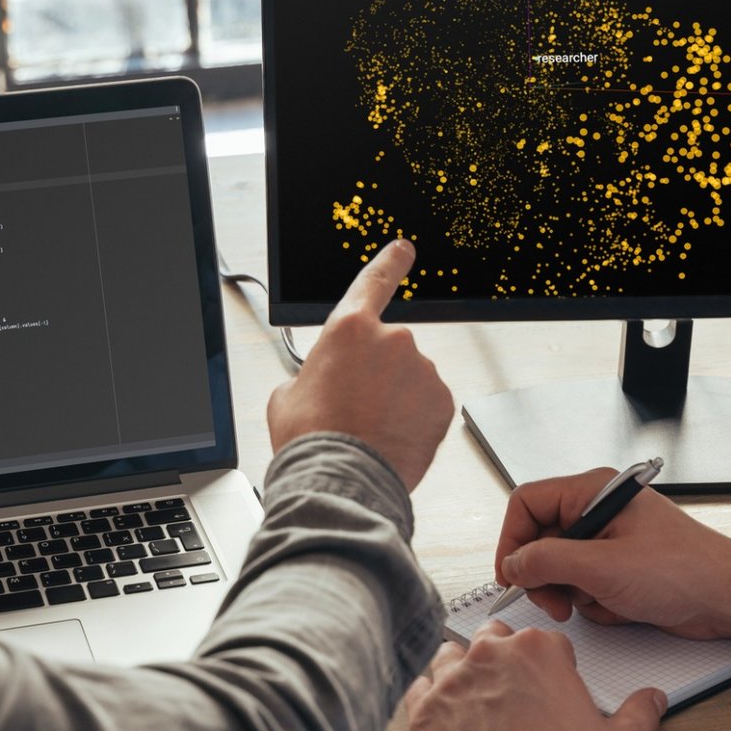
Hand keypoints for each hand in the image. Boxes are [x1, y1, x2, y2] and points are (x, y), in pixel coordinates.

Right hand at [267, 239, 453, 490]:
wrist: (342, 481)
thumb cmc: (313, 439)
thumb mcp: (288, 395)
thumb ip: (313, 372)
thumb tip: (321, 380)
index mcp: (349, 328)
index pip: (375, 281)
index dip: (390, 262)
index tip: (404, 250)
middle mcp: (392, 340)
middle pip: (388, 348)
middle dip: (376, 373)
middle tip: (354, 408)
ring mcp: (422, 369)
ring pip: (410, 378)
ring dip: (396, 398)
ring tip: (370, 429)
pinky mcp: (442, 401)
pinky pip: (428, 403)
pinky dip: (414, 418)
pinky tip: (392, 436)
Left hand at [406, 622, 666, 730]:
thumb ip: (641, 715)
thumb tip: (653, 700)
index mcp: (539, 651)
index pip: (546, 641)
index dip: (552, 666)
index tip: (552, 688)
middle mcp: (491, 655)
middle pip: (494, 636)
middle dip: (503, 657)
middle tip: (514, 691)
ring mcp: (452, 680)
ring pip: (451, 655)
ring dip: (462, 670)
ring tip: (476, 699)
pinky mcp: (423, 710)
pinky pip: (419, 688)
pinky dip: (429, 698)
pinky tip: (444, 715)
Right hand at [495, 468, 730, 638]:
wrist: (728, 598)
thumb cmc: (684, 571)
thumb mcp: (604, 567)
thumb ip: (548, 561)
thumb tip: (513, 564)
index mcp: (594, 491)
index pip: (527, 503)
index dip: (512, 540)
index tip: (511, 575)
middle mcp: (597, 511)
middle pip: (539, 539)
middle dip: (544, 576)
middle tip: (554, 602)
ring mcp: (608, 541)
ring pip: (559, 568)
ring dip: (571, 593)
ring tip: (599, 603)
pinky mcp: (618, 568)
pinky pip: (583, 586)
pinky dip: (594, 603)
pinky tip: (621, 607)